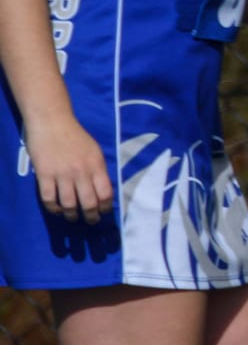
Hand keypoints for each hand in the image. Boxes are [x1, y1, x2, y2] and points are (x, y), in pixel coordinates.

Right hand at [25, 115, 116, 257]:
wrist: (52, 122)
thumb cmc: (76, 136)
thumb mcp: (95, 151)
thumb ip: (99, 170)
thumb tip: (103, 190)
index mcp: (96, 166)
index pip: (106, 193)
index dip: (106, 207)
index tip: (104, 212)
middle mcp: (81, 172)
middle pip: (89, 203)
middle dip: (91, 217)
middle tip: (91, 221)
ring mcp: (62, 174)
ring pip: (69, 204)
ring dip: (72, 215)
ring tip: (73, 218)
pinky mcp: (44, 175)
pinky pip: (49, 198)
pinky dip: (54, 208)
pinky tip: (57, 210)